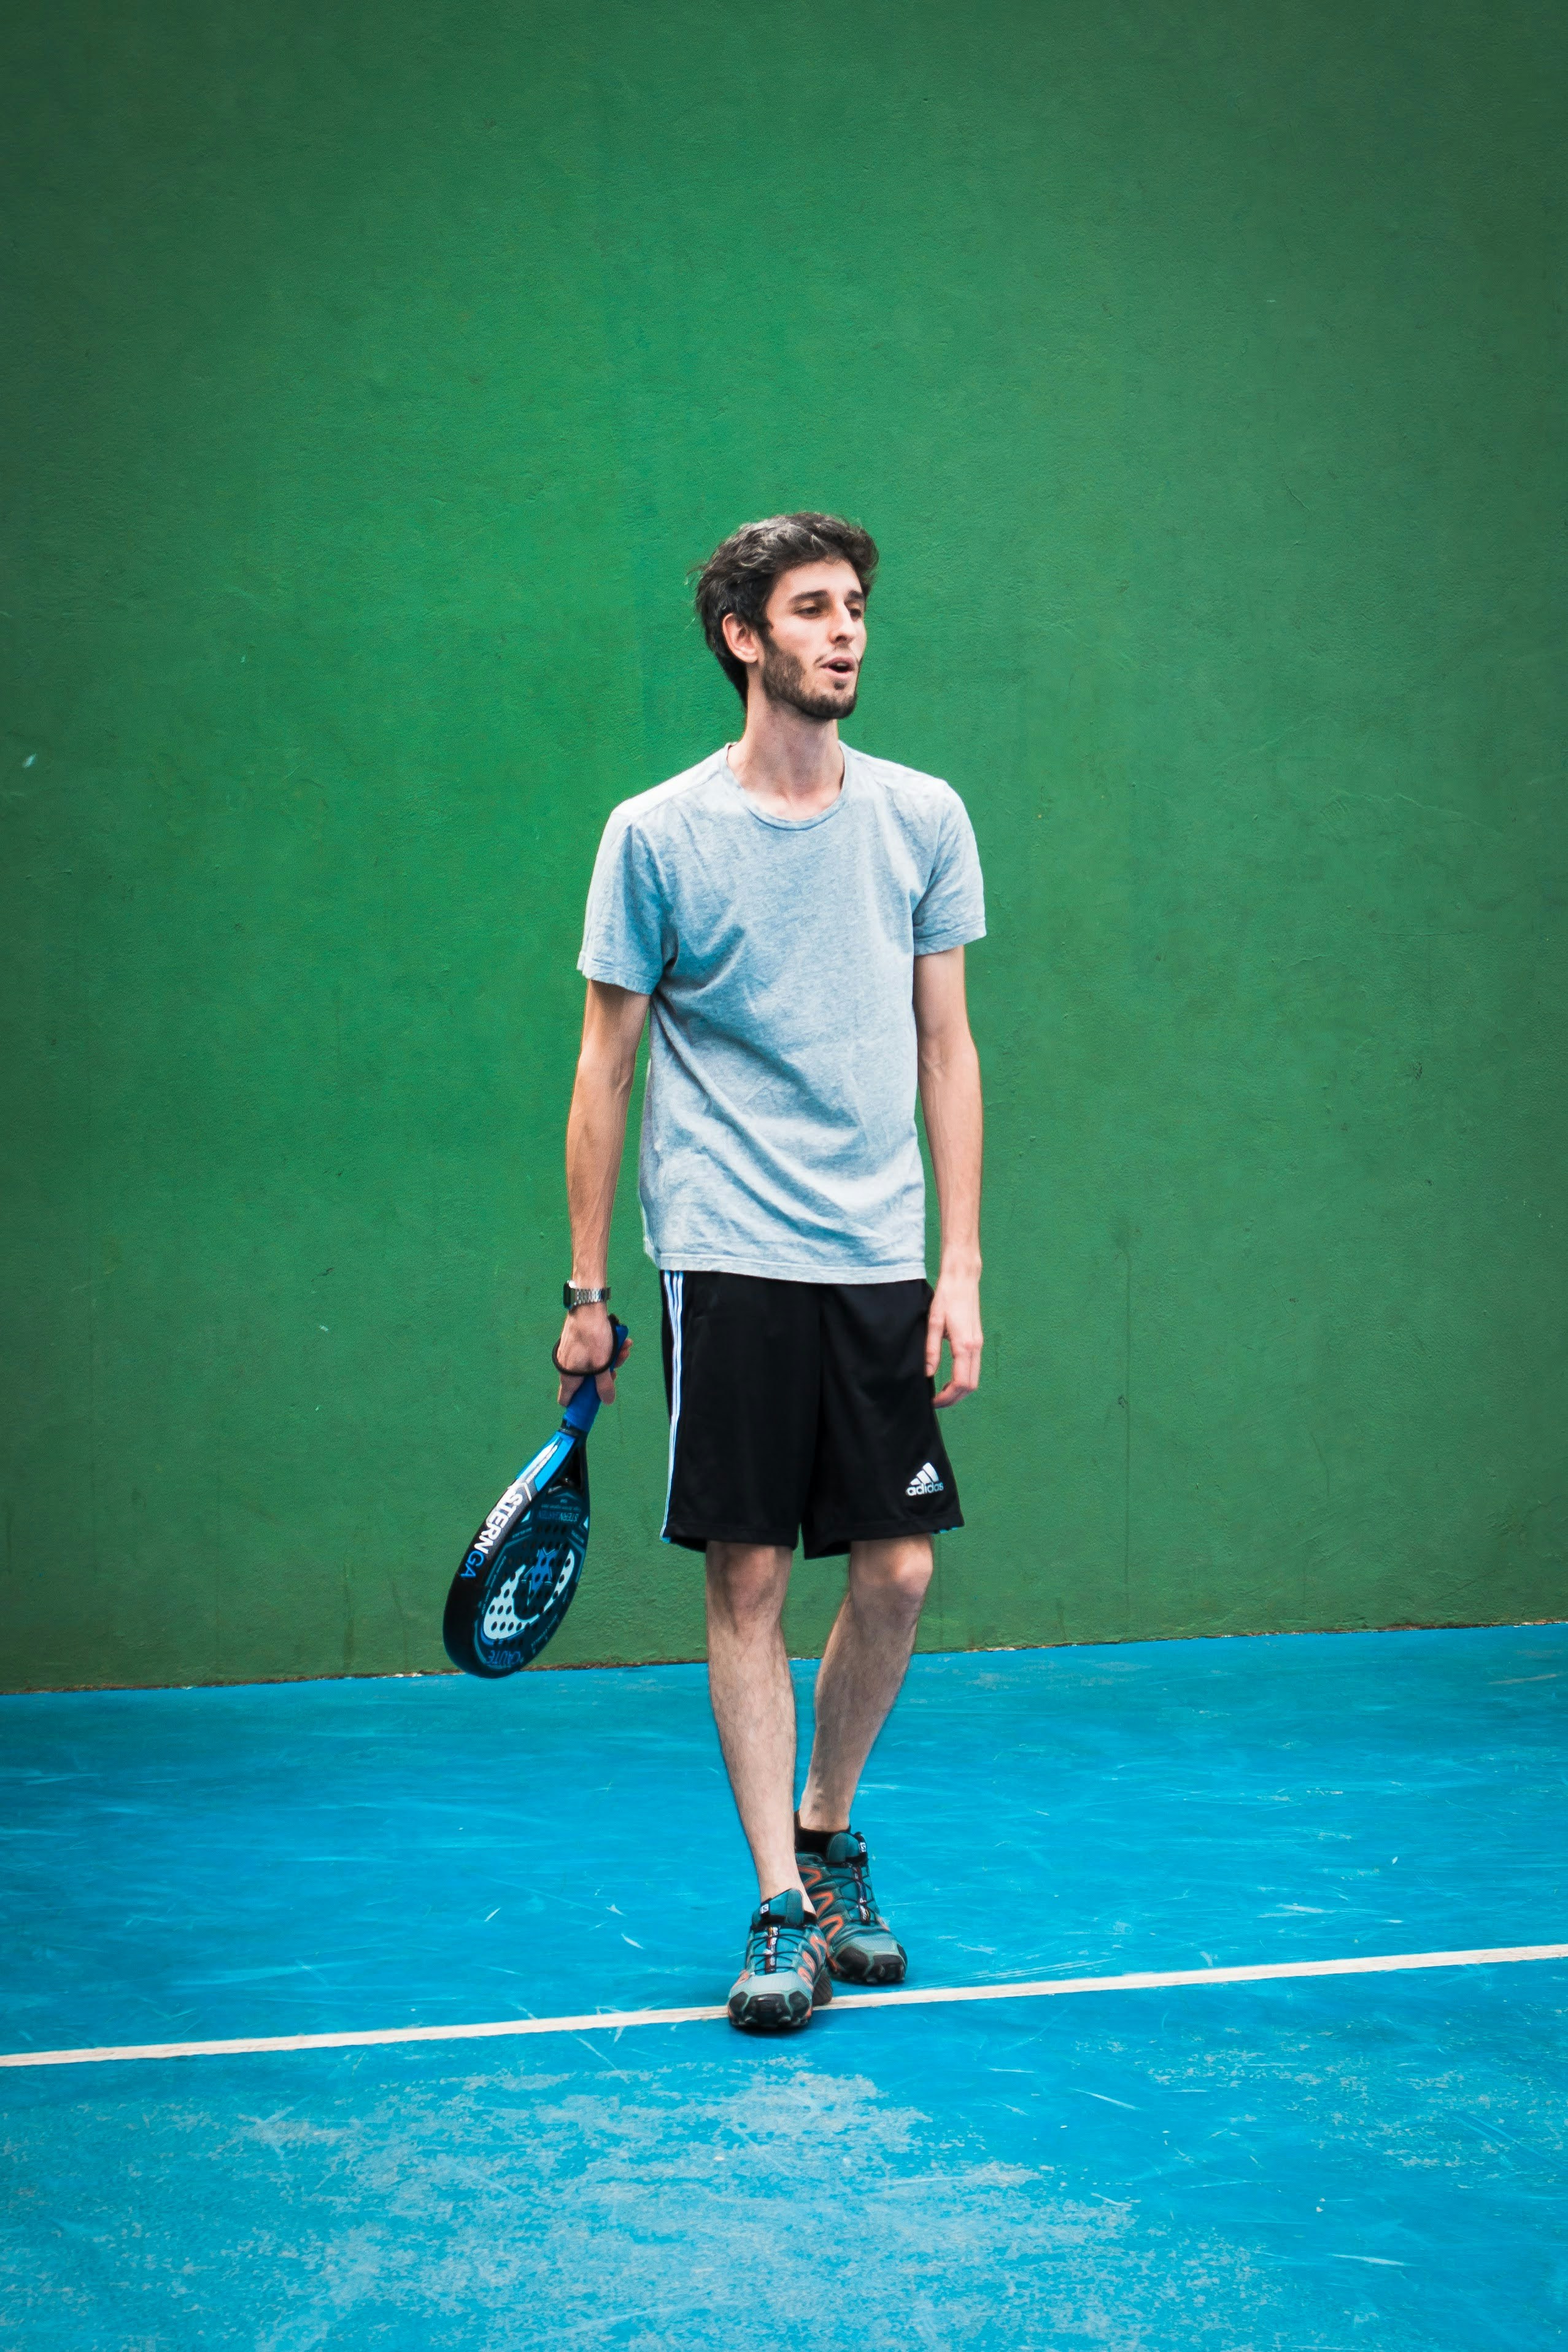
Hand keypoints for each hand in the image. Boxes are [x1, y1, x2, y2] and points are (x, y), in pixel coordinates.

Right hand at [555, 1304, 631, 1405]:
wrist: (588, 1305)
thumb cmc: (593, 1336)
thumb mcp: (602, 1365)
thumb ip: (604, 1385)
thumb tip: (607, 1401)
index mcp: (568, 1376)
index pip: (566, 1399)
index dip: (580, 1403)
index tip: (594, 1400)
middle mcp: (566, 1366)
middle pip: (585, 1381)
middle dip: (604, 1376)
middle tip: (616, 1369)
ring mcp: (571, 1353)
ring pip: (592, 1364)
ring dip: (610, 1359)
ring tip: (624, 1349)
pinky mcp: (576, 1342)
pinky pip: (591, 1351)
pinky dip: (605, 1349)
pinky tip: (621, 1341)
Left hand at [926, 1268, 981, 1407]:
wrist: (962, 1280)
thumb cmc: (946, 1298)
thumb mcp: (933, 1323)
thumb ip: (931, 1350)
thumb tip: (928, 1373)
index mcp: (964, 1346)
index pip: (960, 1383)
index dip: (947, 1397)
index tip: (933, 1401)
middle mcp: (975, 1348)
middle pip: (971, 1386)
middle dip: (954, 1398)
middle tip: (936, 1402)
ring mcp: (978, 1345)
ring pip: (974, 1378)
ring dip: (960, 1390)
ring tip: (941, 1392)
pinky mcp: (977, 1341)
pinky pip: (974, 1368)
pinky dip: (964, 1379)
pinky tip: (949, 1378)